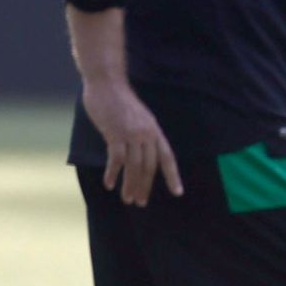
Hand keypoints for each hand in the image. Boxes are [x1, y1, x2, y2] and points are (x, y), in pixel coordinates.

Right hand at [81, 79, 181, 206]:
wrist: (108, 83)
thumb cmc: (121, 101)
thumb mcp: (139, 117)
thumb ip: (142, 134)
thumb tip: (140, 154)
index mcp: (155, 131)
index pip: (167, 158)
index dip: (173, 176)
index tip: (178, 192)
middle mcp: (146, 134)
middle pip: (150, 166)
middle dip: (145, 186)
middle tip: (141, 202)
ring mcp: (131, 134)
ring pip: (134, 166)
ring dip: (130, 185)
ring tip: (128, 199)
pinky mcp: (115, 134)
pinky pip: (116, 159)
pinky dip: (113, 173)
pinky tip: (110, 184)